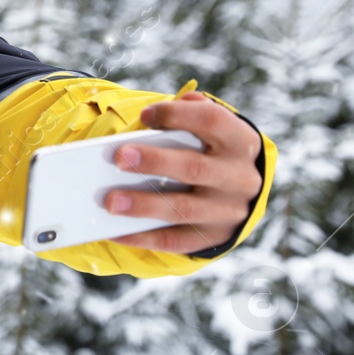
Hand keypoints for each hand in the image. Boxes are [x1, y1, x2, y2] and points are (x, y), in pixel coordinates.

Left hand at [105, 91, 263, 253]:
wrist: (241, 193)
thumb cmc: (212, 151)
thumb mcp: (212, 129)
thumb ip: (187, 114)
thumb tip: (150, 120)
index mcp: (240, 141)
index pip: (212, 121)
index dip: (178, 115)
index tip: (145, 116)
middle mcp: (239, 177)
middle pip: (194, 168)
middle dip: (155, 162)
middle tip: (119, 158)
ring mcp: (228, 211)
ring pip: (184, 209)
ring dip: (144, 205)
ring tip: (111, 202)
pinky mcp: (214, 236)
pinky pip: (175, 240)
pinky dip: (143, 237)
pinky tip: (115, 232)